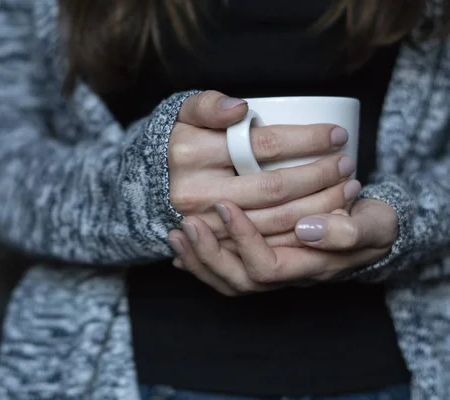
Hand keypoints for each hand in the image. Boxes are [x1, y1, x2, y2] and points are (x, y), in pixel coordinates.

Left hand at [168, 199, 397, 295]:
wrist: (370, 230)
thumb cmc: (372, 225)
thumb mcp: (375, 225)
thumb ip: (348, 231)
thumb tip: (307, 229)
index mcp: (309, 268)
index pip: (267, 266)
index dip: (243, 239)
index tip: (226, 204)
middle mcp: (285, 276)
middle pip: (238, 281)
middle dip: (209, 253)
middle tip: (187, 223)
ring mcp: (270, 272)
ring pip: (226, 280)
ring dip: (198, 257)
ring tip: (177, 232)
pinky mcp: (259, 262)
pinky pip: (223, 273)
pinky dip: (199, 261)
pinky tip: (180, 246)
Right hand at [169, 90, 358, 238]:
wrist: (158, 184)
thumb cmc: (185, 141)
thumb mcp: (186, 113)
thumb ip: (208, 104)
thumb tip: (241, 109)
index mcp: (190, 153)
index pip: (261, 145)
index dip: (306, 140)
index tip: (337, 134)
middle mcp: (195, 193)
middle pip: (274, 187)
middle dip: (320, 176)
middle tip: (348, 164)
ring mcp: (207, 224)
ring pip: (276, 220)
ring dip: (320, 206)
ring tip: (347, 188)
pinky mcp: (218, 246)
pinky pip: (269, 244)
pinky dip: (303, 232)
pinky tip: (328, 217)